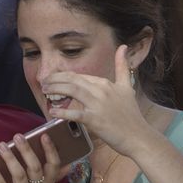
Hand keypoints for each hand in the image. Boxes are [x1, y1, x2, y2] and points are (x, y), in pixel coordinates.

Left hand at [0, 132, 70, 182]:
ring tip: (1, 145)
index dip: (50, 150)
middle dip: (26, 150)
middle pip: (35, 168)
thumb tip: (69, 164)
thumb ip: (49, 176)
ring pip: (19, 174)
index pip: (54, 166)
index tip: (44, 135)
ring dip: (10, 158)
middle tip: (17, 136)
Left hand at [40, 46, 160, 158]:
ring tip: (44, 90)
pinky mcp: (95, 120)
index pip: (80, 75)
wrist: (138, 136)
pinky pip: (75, 114)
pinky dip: (63, 112)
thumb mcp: (128, 87)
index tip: (53, 78)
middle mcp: (101, 90)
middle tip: (44, 82)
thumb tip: (123, 46)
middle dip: (55, 79)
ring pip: (73, 91)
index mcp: (106, 83)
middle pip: (73, 80)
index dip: (64, 76)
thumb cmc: (131, 115)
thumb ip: (122, 67)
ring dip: (55, 89)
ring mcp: (98, 105)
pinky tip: (53, 112)